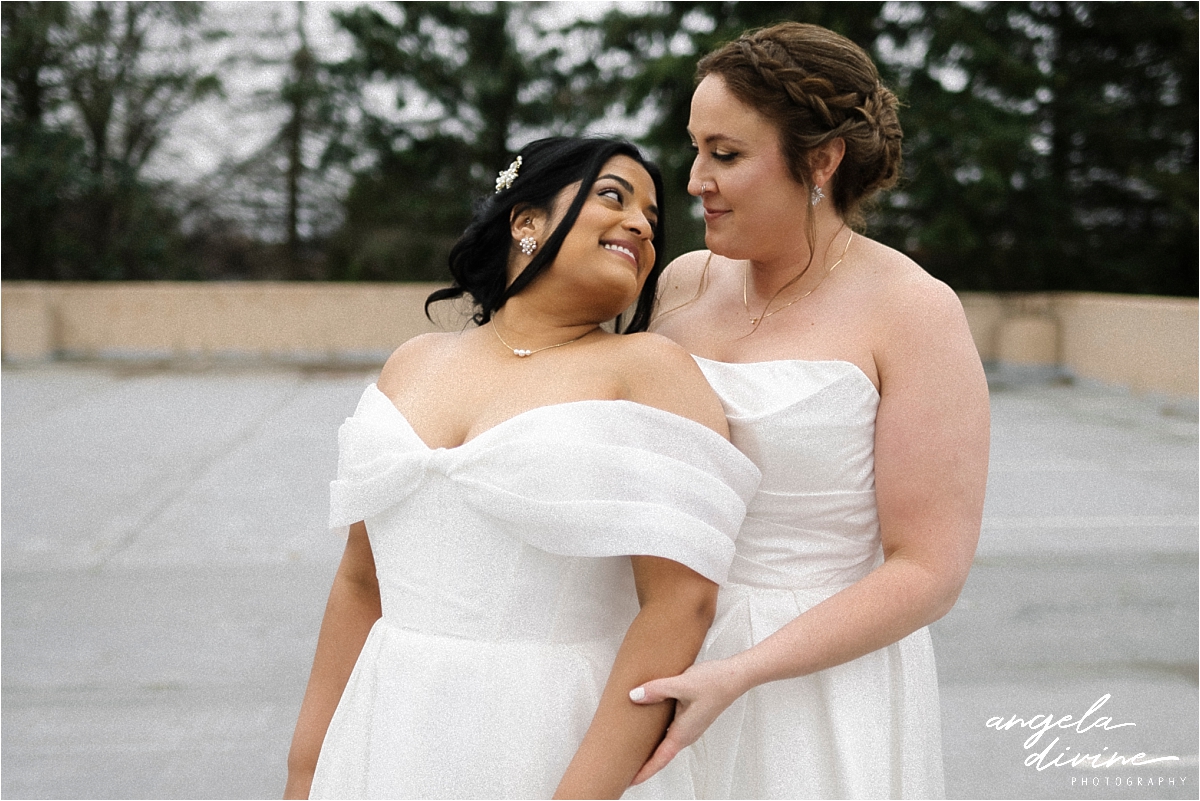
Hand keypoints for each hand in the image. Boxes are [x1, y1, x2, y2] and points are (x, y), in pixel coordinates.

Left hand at [626, 658, 743, 784]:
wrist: (735, 676)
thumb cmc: (714, 682)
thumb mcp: (682, 684)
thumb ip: (657, 690)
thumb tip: (634, 696)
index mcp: (683, 733)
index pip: (660, 759)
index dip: (643, 771)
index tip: (628, 781)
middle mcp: (686, 734)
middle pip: (661, 755)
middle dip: (643, 763)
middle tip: (624, 767)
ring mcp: (689, 726)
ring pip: (665, 742)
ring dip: (649, 748)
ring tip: (630, 749)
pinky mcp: (690, 717)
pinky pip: (669, 730)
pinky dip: (656, 734)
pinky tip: (646, 724)